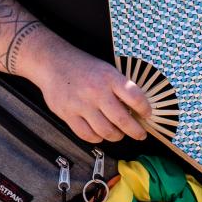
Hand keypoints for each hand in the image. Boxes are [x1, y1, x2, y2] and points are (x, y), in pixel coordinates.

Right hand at [25, 38, 151, 143]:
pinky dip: (97, 138)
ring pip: (105, 131)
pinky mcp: (67, 114)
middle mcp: (96, 92)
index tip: (148, 115)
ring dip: (117, 136)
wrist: (53, 62)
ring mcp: (81, 104)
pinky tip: (101, 135)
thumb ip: (120, 87)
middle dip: (136, 131)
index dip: (145, 110)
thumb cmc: (84, 67)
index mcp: (110, 78)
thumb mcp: (107, 70)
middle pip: (122, 120)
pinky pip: (86, 134)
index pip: (136, 98)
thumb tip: (137, 108)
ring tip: (120, 134)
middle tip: (140, 135)